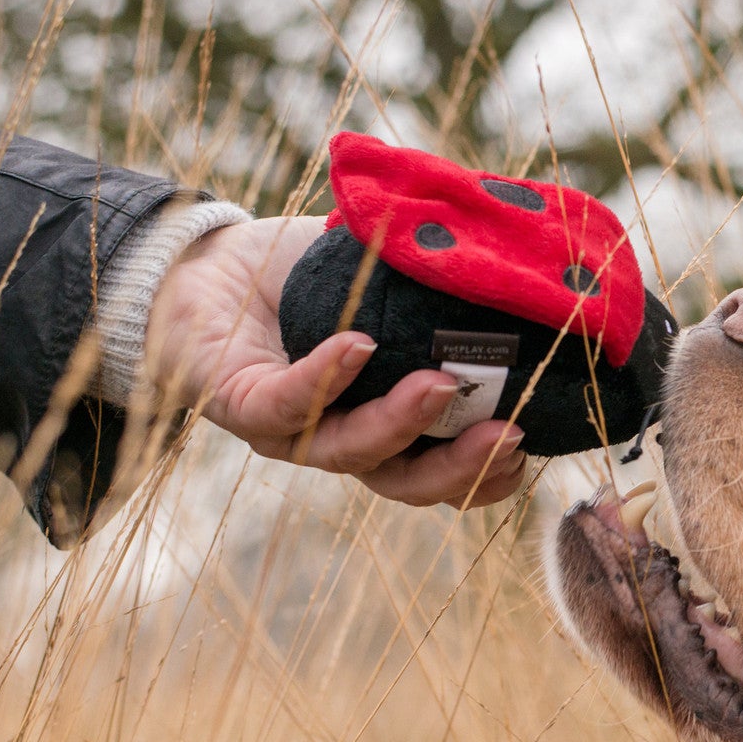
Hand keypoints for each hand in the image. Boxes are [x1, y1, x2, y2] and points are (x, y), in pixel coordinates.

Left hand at [146, 217, 526, 508]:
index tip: (530, 448)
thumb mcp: (393, 281)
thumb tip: (528, 266)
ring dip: (400, 424)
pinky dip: (325, 377)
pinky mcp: (239, 402)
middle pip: (405, 482)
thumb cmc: (311, 275)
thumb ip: (446, 288)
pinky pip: (285, 405)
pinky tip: (358, 346)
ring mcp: (290, 429)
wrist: (212, 259)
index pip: (440, 472)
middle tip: (508, 436)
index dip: (485, 477)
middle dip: (460, 468)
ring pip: (348, 452)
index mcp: (384, 423)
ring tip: (441, 385)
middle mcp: (339, 438)